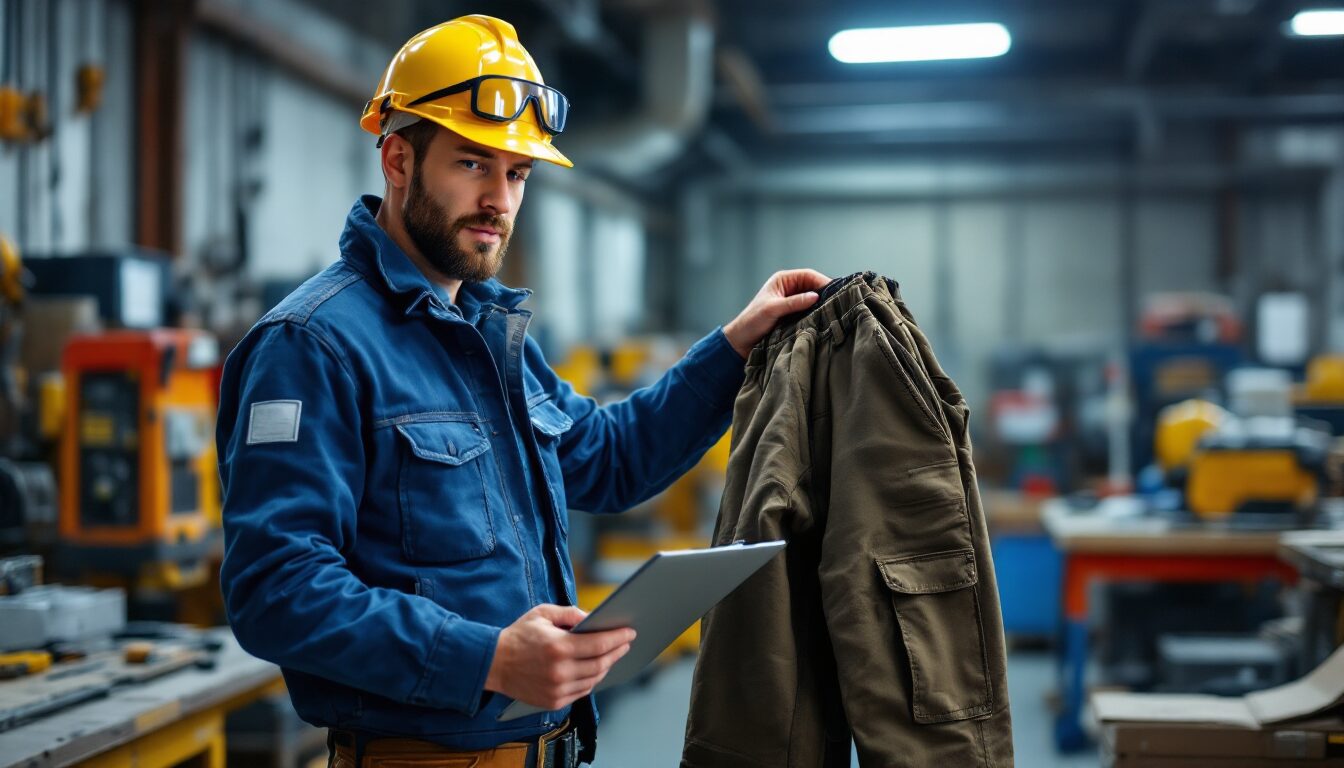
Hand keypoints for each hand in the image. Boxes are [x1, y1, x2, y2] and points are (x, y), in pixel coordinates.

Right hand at [484, 604, 634, 710]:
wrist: (492, 664)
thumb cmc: (518, 636)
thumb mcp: (542, 614)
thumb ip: (570, 613)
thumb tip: (594, 618)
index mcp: (558, 647)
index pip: (599, 644)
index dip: (618, 638)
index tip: (630, 632)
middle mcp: (560, 671)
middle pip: (600, 663)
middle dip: (617, 651)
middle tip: (625, 642)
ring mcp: (557, 689)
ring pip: (594, 679)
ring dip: (606, 666)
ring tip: (612, 655)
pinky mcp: (553, 701)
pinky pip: (582, 691)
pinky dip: (592, 679)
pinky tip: (595, 669)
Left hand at [722, 269, 829, 357]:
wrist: (741, 341)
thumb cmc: (752, 321)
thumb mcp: (773, 309)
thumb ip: (794, 302)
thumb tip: (815, 296)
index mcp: (782, 280)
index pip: (808, 275)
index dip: (823, 282)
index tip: (836, 291)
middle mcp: (788, 288)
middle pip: (813, 286)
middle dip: (825, 293)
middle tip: (839, 302)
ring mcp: (791, 301)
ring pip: (812, 299)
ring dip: (821, 305)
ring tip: (833, 311)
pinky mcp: (793, 314)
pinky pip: (809, 311)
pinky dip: (816, 313)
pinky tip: (823, 319)